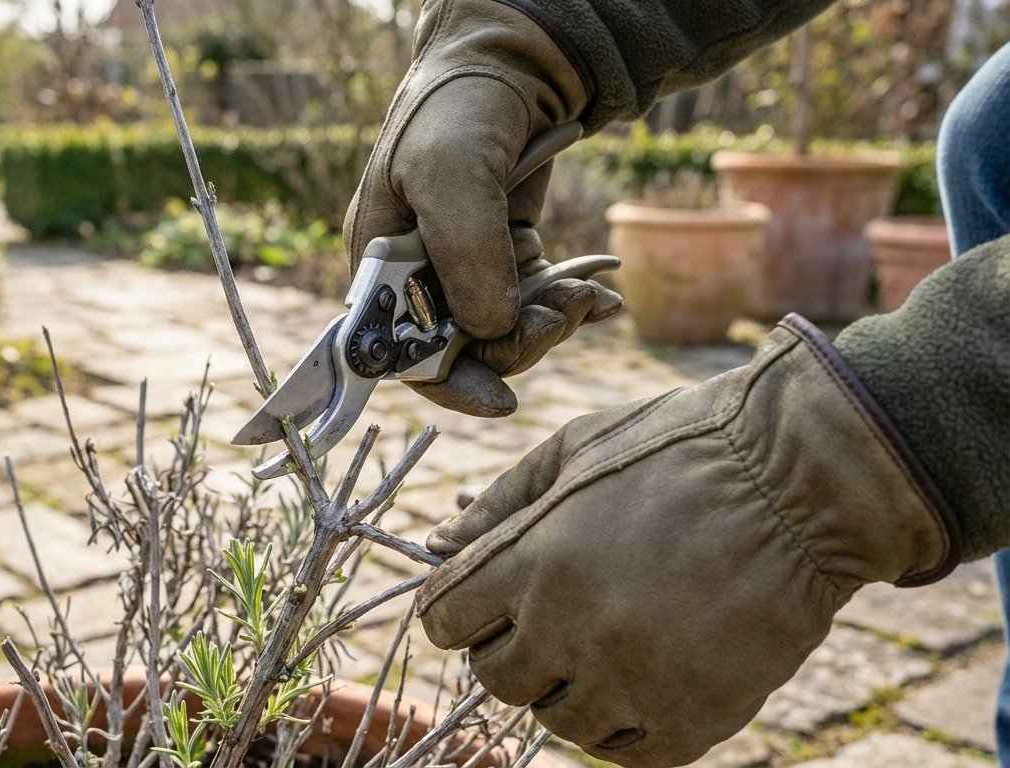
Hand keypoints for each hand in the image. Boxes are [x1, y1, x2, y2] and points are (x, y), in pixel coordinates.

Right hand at [343, 0, 620, 417]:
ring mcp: (463, 265)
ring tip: (588, 296)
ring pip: (503, 330)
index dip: (448, 382)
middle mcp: (416, 273)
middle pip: (460, 349)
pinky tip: (600, 295)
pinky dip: (569, 306)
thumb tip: (490, 328)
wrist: (514, 58)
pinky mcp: (505, 254)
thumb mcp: (451, 170)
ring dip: (550, 323)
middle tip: (562, 316)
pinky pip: (532, 302)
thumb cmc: (461, 106)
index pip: (399, 351)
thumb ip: (464, 252)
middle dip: (515, 344)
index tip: (503, 400)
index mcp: (379, 261)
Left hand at [416, 316, 958, 765]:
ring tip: (609, 635)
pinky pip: (623, 749)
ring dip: (568, 685)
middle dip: (511, 646)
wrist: (805, 480)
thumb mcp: (576, 448)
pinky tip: (642, 675)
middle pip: (495, 677)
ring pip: (556, 719)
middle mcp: (573, 630)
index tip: (486, 597)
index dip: (459, 607)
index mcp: (533, 562)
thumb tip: (436, 544)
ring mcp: (634, 682)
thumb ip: (499, 503)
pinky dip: (622, 720)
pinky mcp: (695, 719)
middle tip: (555, 611)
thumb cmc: (682, 446)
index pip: (444, 621)